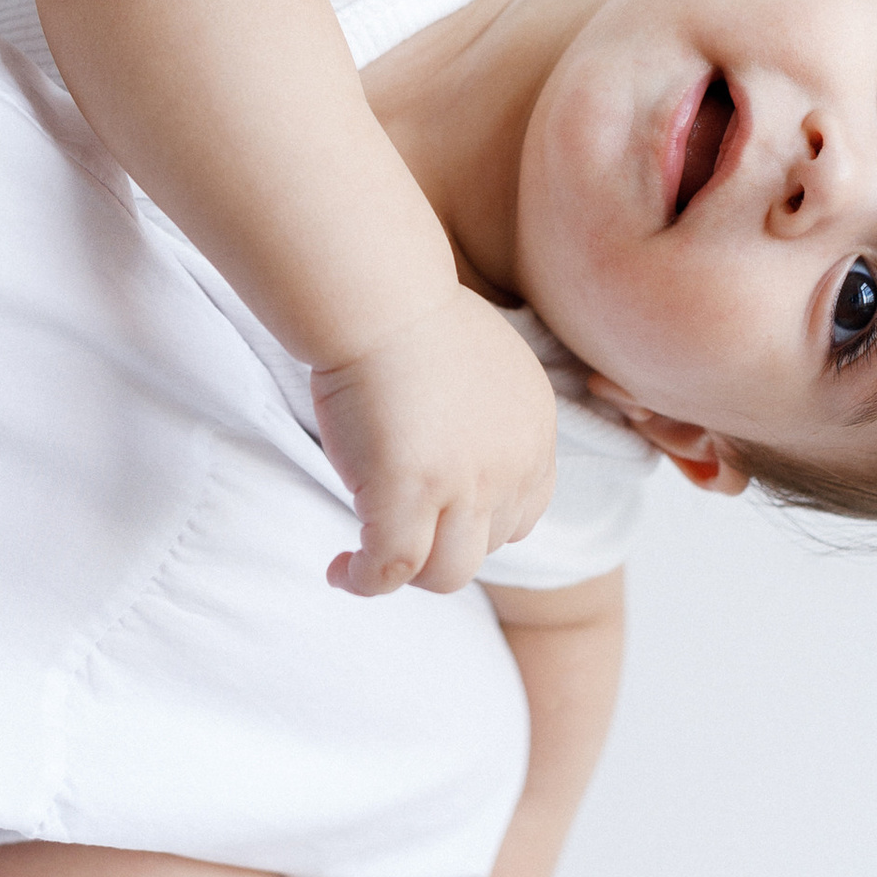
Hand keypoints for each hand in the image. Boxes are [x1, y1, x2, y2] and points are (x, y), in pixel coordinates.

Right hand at [309, 289, 556, 595]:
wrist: (381, 296)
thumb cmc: (410, 311)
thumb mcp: (480, 363)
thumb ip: (482, 411)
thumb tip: (449, 444)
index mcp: (535, 429)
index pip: (524, 511)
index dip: (479, 525)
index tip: (435, 517)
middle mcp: (513, 464)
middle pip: (488, 547)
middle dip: (443, 549)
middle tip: (394, 533)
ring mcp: (466, 484)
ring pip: (448, 573)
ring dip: (408, 576)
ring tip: (366, 563)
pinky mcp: (409, 494)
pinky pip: (391, 568)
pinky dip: (364, 580)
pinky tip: (340, 571)